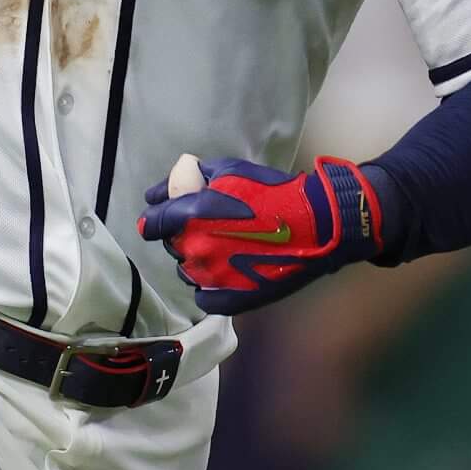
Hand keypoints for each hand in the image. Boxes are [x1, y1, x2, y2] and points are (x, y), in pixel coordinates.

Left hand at [140, 154, 383, 314]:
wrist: (317, 225)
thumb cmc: (273, 192)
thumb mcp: (230, 170)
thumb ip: (192, 178)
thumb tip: (163, 191)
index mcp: (191, 217)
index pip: (153, 223)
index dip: (154, 219)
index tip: (158, 219)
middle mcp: (196, 250)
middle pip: (172, 246)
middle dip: (181, 236)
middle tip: (205, 227)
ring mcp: (213, 278)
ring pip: (187, 272)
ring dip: (196, 261)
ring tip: (220, 248)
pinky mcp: (231, 299)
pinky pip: (204, 298)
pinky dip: (208, 289)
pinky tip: (222, 274)